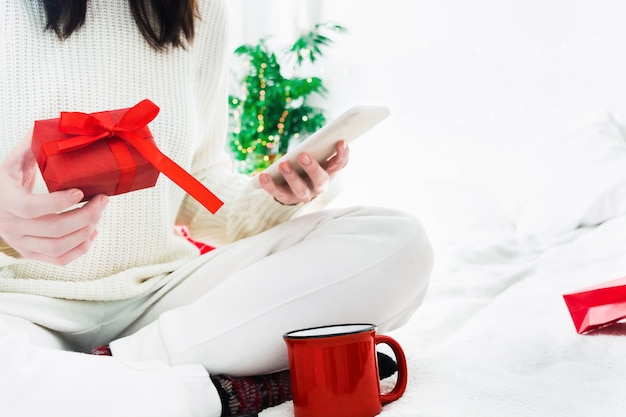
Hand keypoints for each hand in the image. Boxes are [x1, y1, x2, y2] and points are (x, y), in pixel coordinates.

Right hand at [0, 132, 108, 264]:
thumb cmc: (7, 181)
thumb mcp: (13, 163)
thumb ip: (30, 147)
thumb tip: (47, 128)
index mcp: (7, 201)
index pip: (33, 208)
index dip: (59, 202)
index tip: (80, 191)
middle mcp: (13, 227)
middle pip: (55, 229)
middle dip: (86, 215)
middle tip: (103, 200)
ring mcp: (22, 244)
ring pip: (59, 247)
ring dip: (86, 232)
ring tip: (99, 214)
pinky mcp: (32, 254)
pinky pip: (60, 260)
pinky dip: (81, 249)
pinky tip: (92, 233)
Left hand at [258, 140, 348, 205]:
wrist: (294, 188)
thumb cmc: (306, 166)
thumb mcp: (314, 156)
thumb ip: (317, 146)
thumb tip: (322, 132)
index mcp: (329, 172)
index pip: (340, 164)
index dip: (343, 154)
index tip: (341, 141)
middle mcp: (319, 186)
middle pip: (320, 180)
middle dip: (312, 168)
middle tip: (302, 155)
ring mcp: (303, 194)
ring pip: (300, 189)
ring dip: (291, 176)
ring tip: (283, 164)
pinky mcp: (287, 198)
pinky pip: (278, 193)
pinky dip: (270, 185)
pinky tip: (263, 176)